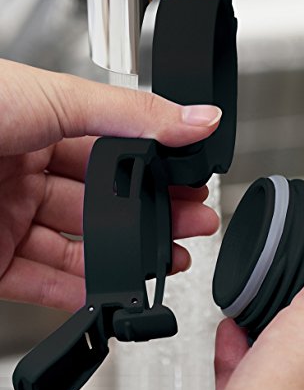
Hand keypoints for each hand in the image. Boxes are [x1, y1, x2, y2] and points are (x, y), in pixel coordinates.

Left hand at [0, 59, 220, 311]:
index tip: (191, 181)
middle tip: (191, 222)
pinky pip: (41, 278)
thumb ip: (135, 114)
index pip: (116, 150)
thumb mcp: (58, 99)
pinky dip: (78, 289)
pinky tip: (111, 290)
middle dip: (152, 214)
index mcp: (44, 122)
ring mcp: (8, 215)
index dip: (157, 167)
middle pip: (104, 200)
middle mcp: (27, 168)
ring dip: (123, 255)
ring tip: (166, 260)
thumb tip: (198, 117)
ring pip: (79, 243)